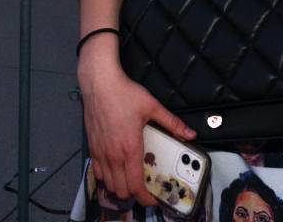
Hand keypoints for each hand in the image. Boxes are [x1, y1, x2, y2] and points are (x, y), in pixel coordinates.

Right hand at [79, 46, 195, 205]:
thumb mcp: (153, 107)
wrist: (99, 83)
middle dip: (134, 195)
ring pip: (109, 184)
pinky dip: (106, 177)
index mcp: (130, 148)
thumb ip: (173, 123)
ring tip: (131, 180)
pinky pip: (97, 172)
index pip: (135, 186)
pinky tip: (115, 169)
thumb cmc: (125, 94)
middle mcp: (113, 155)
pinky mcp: (92, 147)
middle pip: (121, 191)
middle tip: (144, 188)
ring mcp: (101, 152)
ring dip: (120, 187)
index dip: (145, 198)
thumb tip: (190, 133)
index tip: (153, 198)